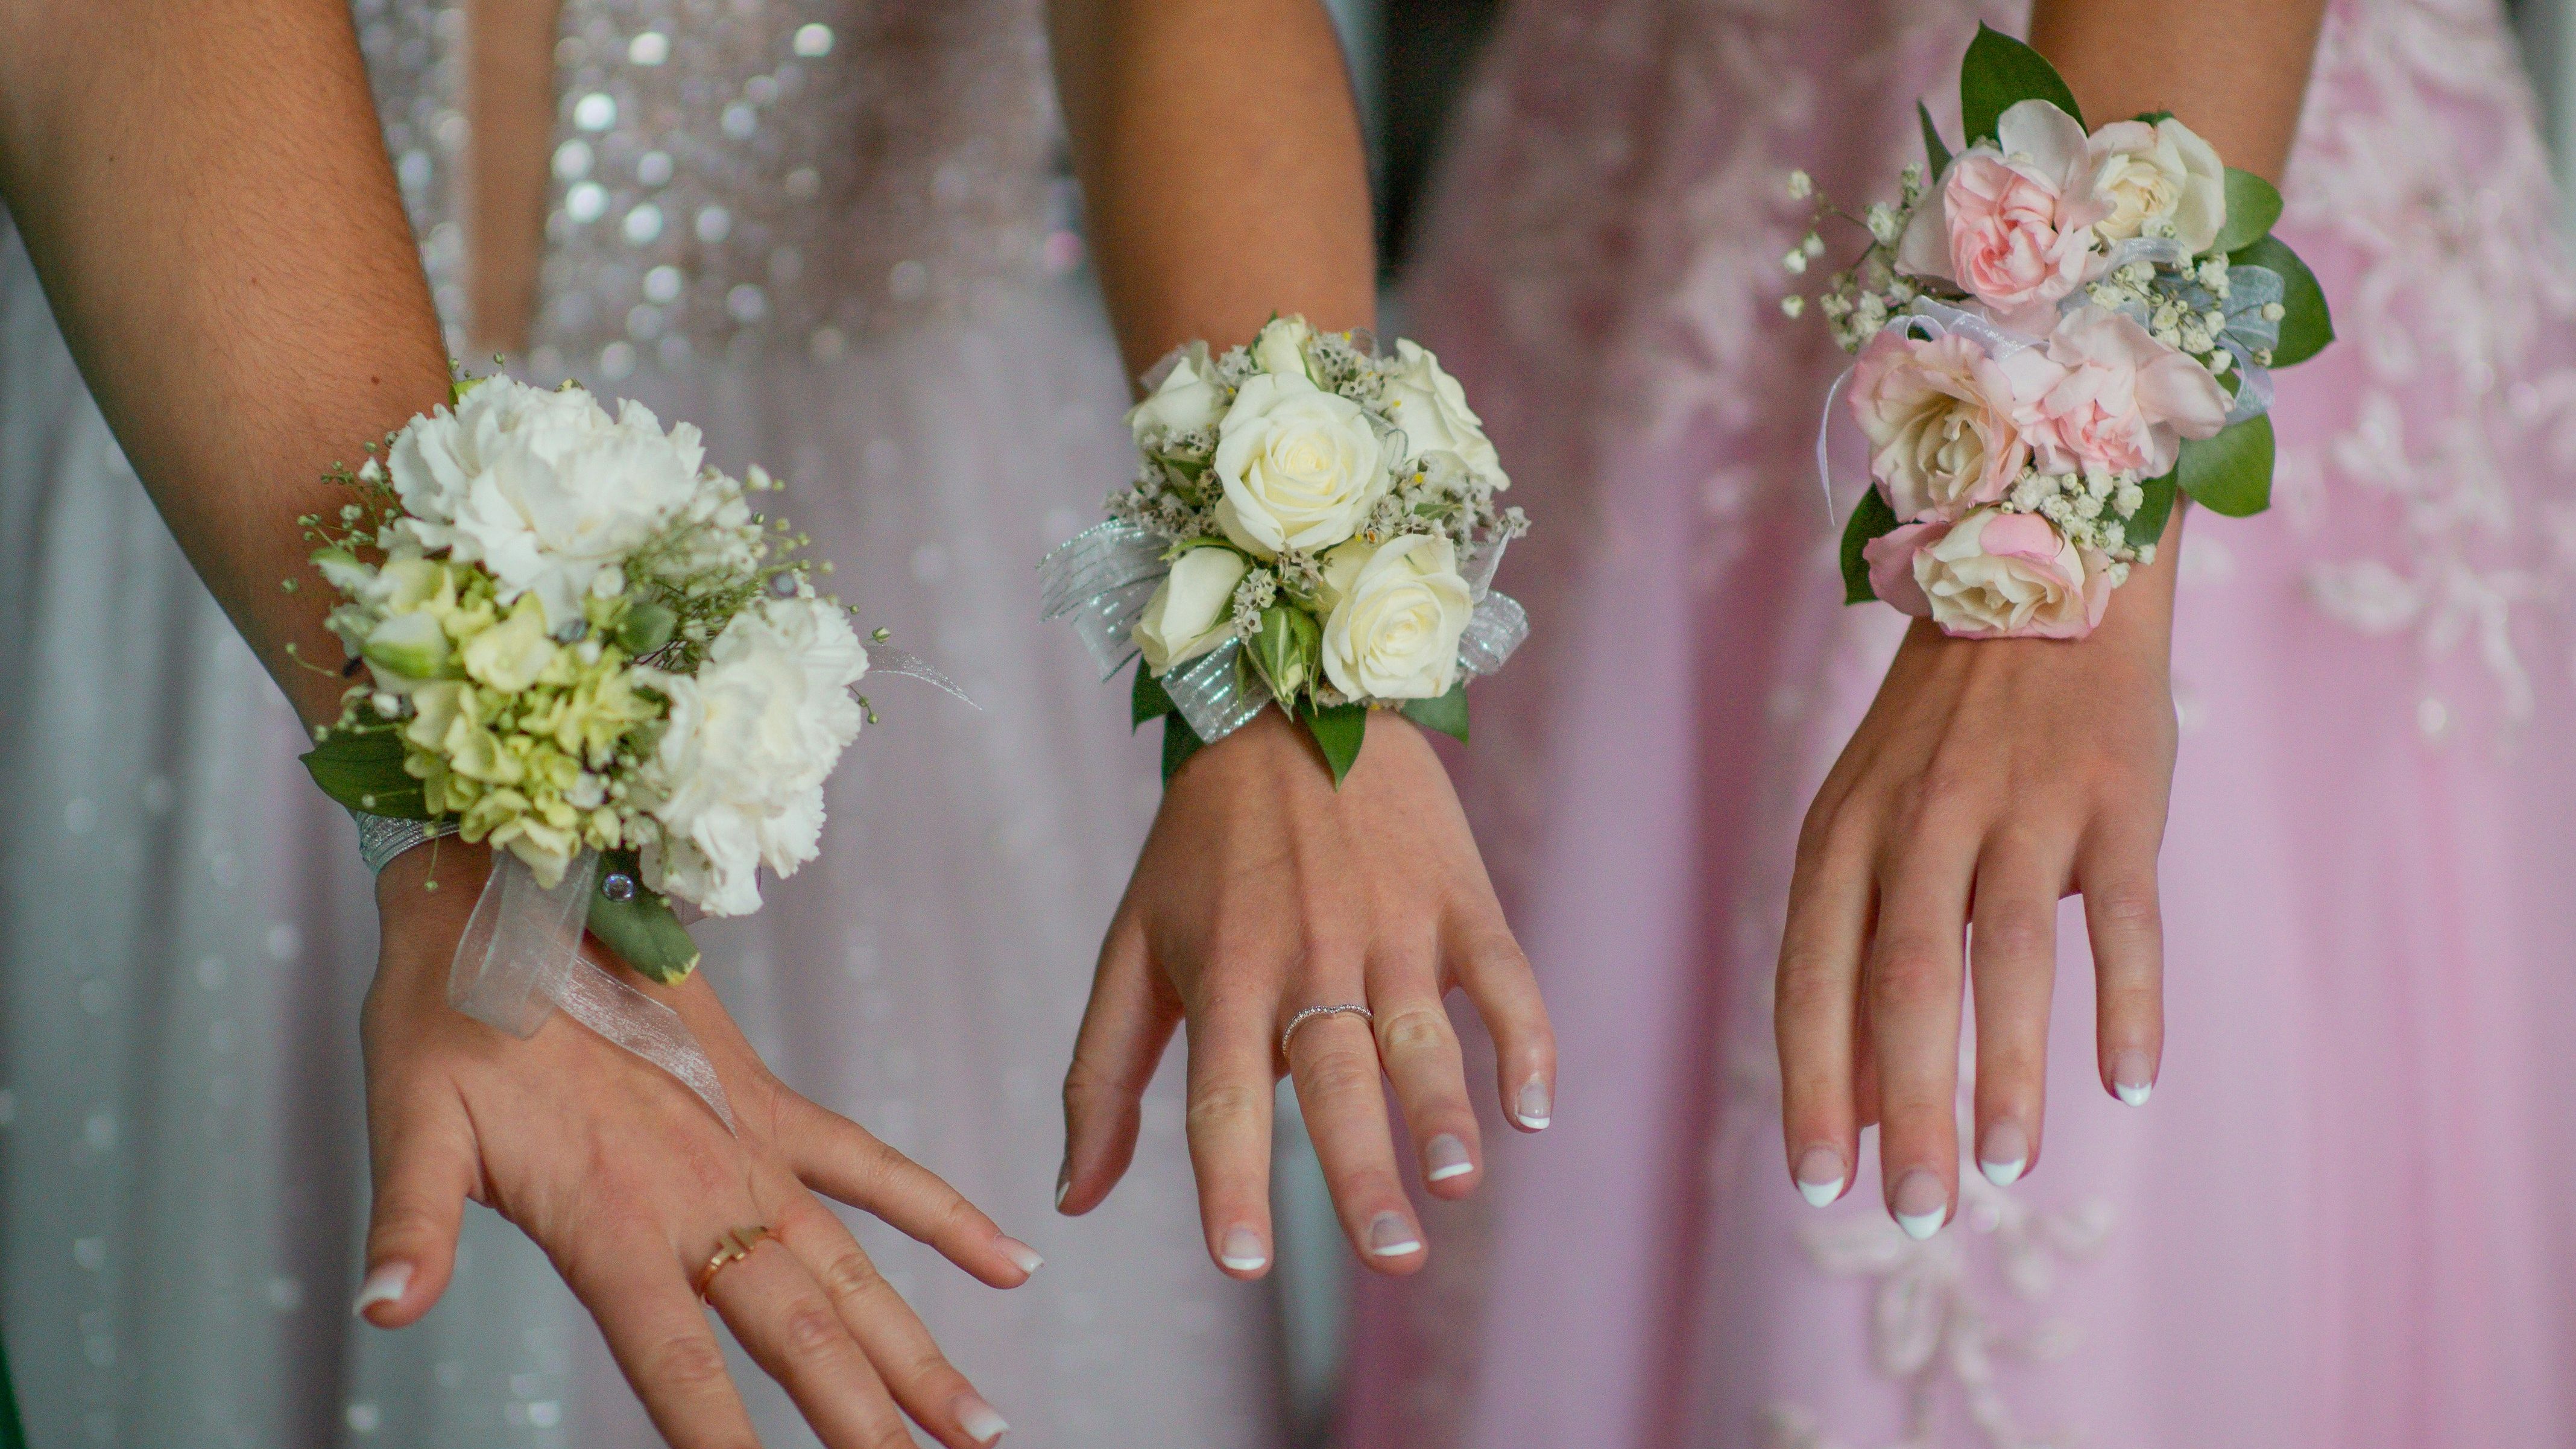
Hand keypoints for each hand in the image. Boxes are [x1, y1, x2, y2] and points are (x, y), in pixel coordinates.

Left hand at [354, 845, 1035, 1447]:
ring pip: (851, 1273)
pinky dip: (944, 1216)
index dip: (726, 1443)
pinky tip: (1011, 1263)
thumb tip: (384, 1310)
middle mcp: (700, 1192)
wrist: (508, 889)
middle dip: (864, 1419)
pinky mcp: (767, 1103)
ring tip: (979, 1425)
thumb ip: (410, 1223)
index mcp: (612, 1218)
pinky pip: (873, 1168)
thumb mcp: (409, 1120)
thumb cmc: (446, 1011)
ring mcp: (748, 1147)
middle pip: (798, 1333)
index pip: (680, 1364)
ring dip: (917, 1351)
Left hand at [1056, 707, 1553, 1275]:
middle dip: (1362, 1172)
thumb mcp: (1132, 946)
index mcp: (1225, 975)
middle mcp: (1308, 955)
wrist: (1287, 700)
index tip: (1243, 1264)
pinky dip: (1521, 1038)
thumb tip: (1073, 1198)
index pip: (1224, 1097)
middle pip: (1335, 1079)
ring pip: (1421, 1032)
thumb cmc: (1200, 847)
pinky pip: (1500, 974)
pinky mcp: (1456, 894)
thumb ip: (1102, 1074)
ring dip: (1442, 1112)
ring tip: (1455, 1185)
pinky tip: (1533, 1109)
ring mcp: (1390, 923)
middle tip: (1390, 1259)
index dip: (1231, 1182)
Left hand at [1776, 551, 2178, 1234]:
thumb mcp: (1869, 826)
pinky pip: (2121, 915)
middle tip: (1915, 1215)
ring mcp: (2019, 805)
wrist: (2040, 571)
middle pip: (1899, 984)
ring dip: (2004, 1072)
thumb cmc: (1943, 735)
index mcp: (1843, 833)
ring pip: (2003, 957)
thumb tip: (1855, 1111)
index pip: (1812, 980)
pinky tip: (2129, 1082)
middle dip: (1904, 1108)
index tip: (1822, 1186)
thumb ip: (1855, 957)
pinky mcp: (2116, 797)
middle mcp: (1919, 820)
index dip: (1814, 1086)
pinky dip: (2126, 1001)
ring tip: (2004, 1169)